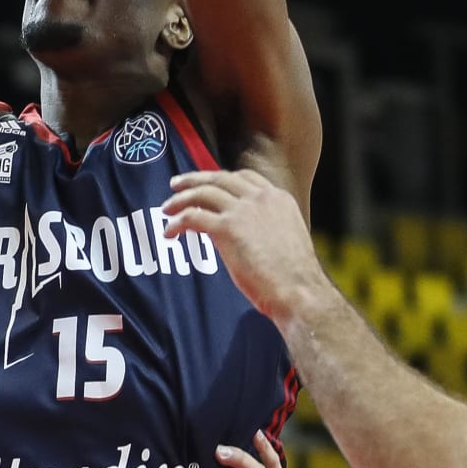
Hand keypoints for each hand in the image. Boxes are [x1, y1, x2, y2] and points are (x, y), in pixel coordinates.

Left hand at [160, 169, 332, 322]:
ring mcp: (243, 211)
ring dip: (180, 199)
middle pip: (219, 178)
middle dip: (194, 179)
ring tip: (167, 208)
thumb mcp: (287, 239)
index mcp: (278, 198)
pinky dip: (177, 223)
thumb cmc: (295, 277)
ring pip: (202, 192)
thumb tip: (250, 236)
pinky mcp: (227, 228)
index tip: (208, 184)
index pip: (245, 177)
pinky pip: (192, 217)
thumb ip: (268, 228)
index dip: (222, 178)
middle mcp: (260, 198)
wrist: (299, 290)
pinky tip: (170, 233)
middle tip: (176, 184)